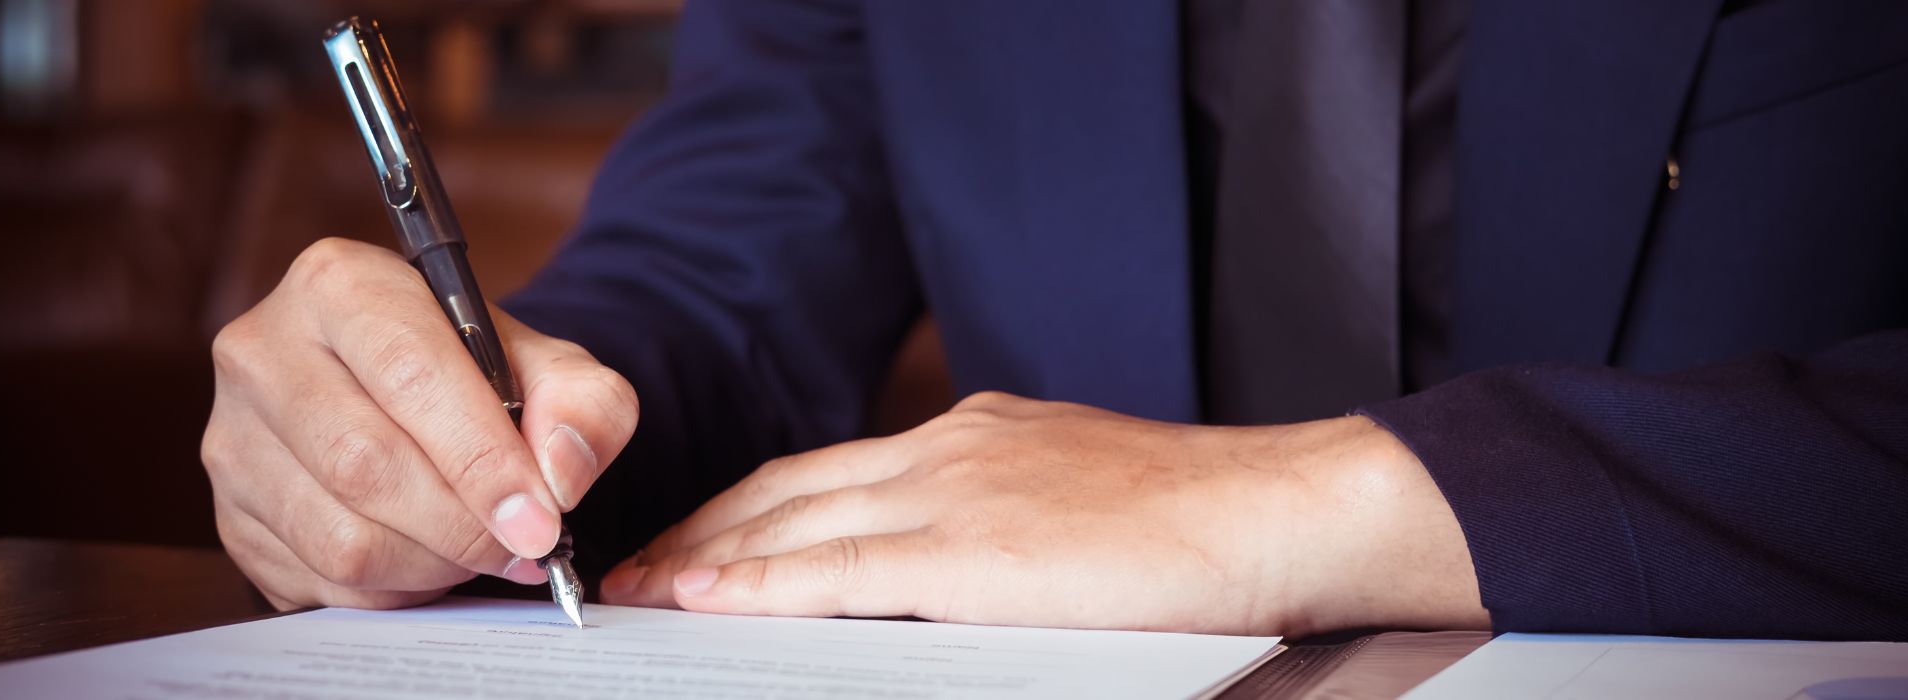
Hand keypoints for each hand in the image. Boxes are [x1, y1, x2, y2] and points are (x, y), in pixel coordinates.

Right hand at [202, 238, 637, 609]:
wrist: (413, 399)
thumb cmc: (479, 375)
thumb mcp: (552, 367)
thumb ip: (585, 406)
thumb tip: (560, 476)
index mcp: (339, 283)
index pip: (409, 374)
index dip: (481, 458)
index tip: (541, 519)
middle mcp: (263, 351)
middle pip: (364, 464)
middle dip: (463, 526)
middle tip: (525, 547)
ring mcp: (231, 438)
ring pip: (340, 539)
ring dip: (433, 566)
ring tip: (479, 549)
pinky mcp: (230, 517)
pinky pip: (320, 584)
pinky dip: (395, 593)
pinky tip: (429, 561)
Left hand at [602, 392, 1484, 635]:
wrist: (1269, 511)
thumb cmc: (1195, 517)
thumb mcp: (1075, 489)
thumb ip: (1002, 512)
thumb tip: (961, 559)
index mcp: (976, 433)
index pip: (829, 469)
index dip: (750, 507)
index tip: (697, 539)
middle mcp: (951, 447)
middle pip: (791, 486)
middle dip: (707, 529)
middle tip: (639, 568)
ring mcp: (957, 492)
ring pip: (797, 520)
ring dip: (709, 557)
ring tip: (645, 591)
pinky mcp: (973, 550)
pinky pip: (839, 568)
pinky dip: (759, 582)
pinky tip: (706, 599)